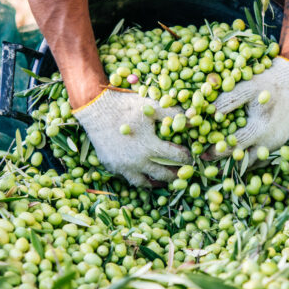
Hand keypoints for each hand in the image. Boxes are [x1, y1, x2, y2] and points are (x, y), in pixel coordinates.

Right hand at [73, 90, 191, 185]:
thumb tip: (194, 119)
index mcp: (150, 147)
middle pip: (163, 175)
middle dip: (175, 175)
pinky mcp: (111, 166)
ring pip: (143, 182)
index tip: (190, 157)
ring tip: (162, 179)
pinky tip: (142, 171)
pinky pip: (127, 177)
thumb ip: (175, 114)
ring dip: (155, 182)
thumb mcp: (153, 106)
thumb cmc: (126, 105)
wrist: (94, 107)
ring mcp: (123, 166)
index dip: (186, 157)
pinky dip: (137, 176)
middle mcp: (137, 161)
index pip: (176, 157)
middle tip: (182, 174)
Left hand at [210, 56, 288, 162]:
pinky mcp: (280, 145)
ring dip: (236, 165)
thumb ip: (225, 102)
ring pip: (253, 162)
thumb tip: (202, 114)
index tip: (202, 153)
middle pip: (243, 160)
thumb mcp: (244, 87)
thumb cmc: (265, 82)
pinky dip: (249, 161)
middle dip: (224, 163)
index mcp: (260, 126)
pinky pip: (262, 159)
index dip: (216, 151)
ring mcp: (276, 144)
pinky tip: (236, 160)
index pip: (233, 145)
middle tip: (208, 166)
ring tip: (219, 166)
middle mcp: (270, 139)